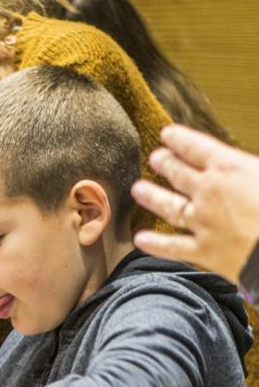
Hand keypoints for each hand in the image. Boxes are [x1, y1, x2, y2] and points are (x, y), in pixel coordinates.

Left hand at [133, 125, 258, 282]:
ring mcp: (203, 221)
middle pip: (178, 173)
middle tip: (155, 158)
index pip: (195, 147)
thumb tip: (244, 163)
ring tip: (139, 189)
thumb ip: (250, 166)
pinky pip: (172, 246)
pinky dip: (155, 243)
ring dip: (152, 196)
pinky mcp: (203, 251)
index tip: (167, 135)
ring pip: (169, 206)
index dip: (179, 140)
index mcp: (230, 166)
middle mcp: (209, 191)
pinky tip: (141, 239)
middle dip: (164, 163)